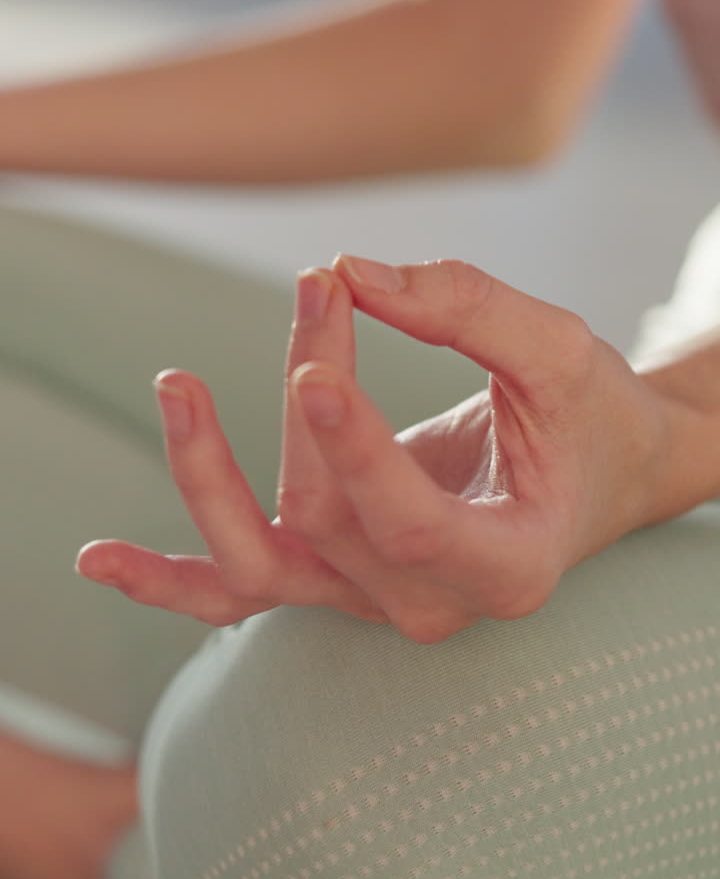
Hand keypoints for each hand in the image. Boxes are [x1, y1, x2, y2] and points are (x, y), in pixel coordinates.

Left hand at [78, 257, 665, 642]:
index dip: (357, 453)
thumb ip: (469, 310)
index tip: (316, 368)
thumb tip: (351, 275)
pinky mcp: (334, 577)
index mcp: (507, 564)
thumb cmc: (591, 417)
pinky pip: (241, 590)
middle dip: (307, 403)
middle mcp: (431, 603)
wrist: (601, 473)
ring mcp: (373, 599)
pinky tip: (99, 559)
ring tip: (176, 386)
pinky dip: (169, 580)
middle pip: (326, 518)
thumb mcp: (561, 353)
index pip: (410, 527)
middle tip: (317, 289)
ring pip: (261, 567)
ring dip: (207, 480)